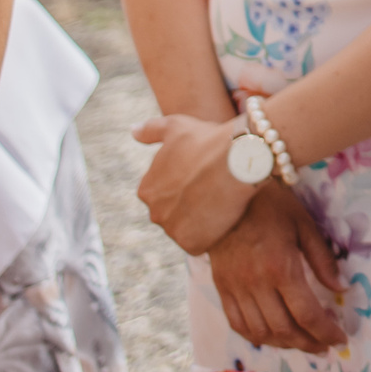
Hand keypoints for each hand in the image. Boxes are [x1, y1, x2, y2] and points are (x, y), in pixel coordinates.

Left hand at [133, 111, 261, 255]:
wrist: (237, 160)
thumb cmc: (207, 140)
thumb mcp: (176, 127)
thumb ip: (151, 131)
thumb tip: (132, 131)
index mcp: (147, 189)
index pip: (164, 193)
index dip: (185, 184)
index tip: (201, 174)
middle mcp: (154, 213)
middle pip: (174, 213)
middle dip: (190, 204)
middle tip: (213, 188)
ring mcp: (172, 231)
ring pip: (187, 229)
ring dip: (201, 220)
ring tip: (221, 201)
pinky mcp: (191, 244)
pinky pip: (200, 243)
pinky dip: (211, 234)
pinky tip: (224, 215)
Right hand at [205, 180, 346, 353]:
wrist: (227, 193)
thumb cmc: (272, 204)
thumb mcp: (304, 225)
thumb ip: (322, 259)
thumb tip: (340, 287)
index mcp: (280, 267)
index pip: (306, 313)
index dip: (325, 331)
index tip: (340, 338)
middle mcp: (255, 284)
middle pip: (283, 328)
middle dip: (307, 342)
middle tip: (324, 345)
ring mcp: (235, 288)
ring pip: (260, 331)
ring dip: (284, 343)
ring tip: (302, 342)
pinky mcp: (222, 288)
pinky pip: (238, 323)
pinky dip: (256, 336)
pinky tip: (271, 336)